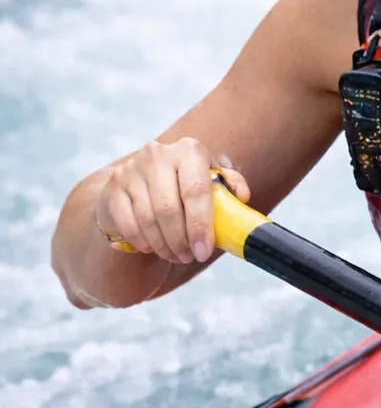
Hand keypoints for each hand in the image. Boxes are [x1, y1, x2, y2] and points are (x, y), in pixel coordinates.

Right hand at [94, 139, 249, 265]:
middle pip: (169, 209)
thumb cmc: (185, 186)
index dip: (200, 225)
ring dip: (164, 245)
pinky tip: (153, 247)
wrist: (141, 184)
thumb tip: (241, 196)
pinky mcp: (112, 189)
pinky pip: (128, 225)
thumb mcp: (211, 181)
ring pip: (148, 219)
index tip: (204, 250)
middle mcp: (157, 154)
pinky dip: (143, 242)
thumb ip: (229, 186)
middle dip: (181, 240)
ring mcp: (131, 170)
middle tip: (189, 257)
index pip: (196, 191)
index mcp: (189, 150)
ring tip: (175, 255)